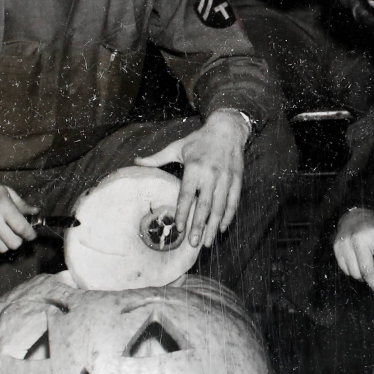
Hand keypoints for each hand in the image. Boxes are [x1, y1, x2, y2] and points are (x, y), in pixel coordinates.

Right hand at [0, 167, 37, 252]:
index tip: (32, 234)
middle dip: (20, 240)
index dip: (30, 234)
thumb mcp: (5, 192)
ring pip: (3, 249)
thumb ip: (22, 204)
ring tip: (6, 233)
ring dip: (8, 243)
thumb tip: (36, 213)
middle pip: (14, 243)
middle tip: (19, 234)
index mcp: (1, 205)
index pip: (21, 228)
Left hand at [133, 110, 247, 248]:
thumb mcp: (177, 146)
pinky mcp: (236, 180)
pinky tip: (222, 228)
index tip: (179, 228)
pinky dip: (228, 216)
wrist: (227, 129)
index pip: (187, 195)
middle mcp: (210, 174)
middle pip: (204, 205)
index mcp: (194, 167)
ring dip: (213, 226)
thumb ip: (157, 157)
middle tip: (193, 243)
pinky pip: (233, 202)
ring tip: (207, 242)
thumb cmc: (199, 140)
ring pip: (220, 207)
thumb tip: (136, 161)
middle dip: (199, 226)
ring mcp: (225, 178)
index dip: (183, 212)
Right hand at [333, 208, 373, 300]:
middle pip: (368, 271)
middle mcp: (360, 239)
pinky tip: (357, 265)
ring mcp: (346, 243)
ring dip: (364, 278)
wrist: (353, 216)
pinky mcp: (336, 248)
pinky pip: (346, 270)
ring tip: (369, 272)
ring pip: (356, 274)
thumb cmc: (373, 230)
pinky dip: (354, 273)